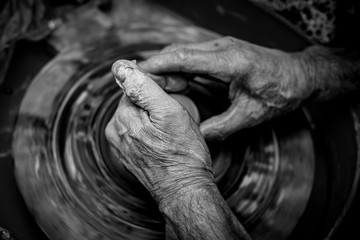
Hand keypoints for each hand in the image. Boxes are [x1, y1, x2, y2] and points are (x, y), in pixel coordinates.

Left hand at [105, 60, 213, 207]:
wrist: (184, 190)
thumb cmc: (183, 154)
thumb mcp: (169, 113)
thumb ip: (144, 88)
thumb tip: (121, 67)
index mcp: (122, 118)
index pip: (133, 85)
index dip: (156, 86)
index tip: (172, 96)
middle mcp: (116, 131)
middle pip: (134, 101)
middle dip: (153, 102)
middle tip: (174, 114)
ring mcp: (121, 145)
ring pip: (137, 116)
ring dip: (152, 117)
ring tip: (170, 130)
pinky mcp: (129, 155)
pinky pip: (138, 131)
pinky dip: (150, 130)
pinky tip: (164, 140)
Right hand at [140, 36, 314, 140]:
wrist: (299, 75)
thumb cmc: (281, 92)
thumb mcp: (251, 116)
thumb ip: (221, 127)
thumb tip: (196, 138)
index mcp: (231, 61)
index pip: (184, 58)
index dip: (157, 66)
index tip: (136, 74)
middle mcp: (223, 48)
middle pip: (178, 52)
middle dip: (155, 66)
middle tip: (135, 84)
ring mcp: (222, 47)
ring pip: (183, 52)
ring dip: (165, 67)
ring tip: (148, 86)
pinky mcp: (222, 51)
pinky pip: (192, 56)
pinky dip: (177, 67)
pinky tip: (170, 81)